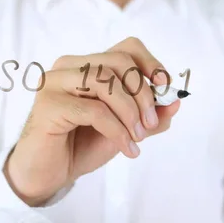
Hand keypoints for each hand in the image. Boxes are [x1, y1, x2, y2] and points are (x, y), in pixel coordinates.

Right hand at [3, 37, 180, 205]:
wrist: (47, 174)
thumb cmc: (81, 146)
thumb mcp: (125, 129)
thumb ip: (149, 116)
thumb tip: (177, 101)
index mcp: (86, 65)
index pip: (126, 48)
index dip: (151, 64)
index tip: (166, 89)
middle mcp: (67, 66)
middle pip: (119, 62)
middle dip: (143, 94)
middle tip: (150, 124)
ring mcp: (54, 82)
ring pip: (105, 82)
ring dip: (130, 112)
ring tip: (138, 138)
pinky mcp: (48, 104)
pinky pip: (94, 110)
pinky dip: (117, 130)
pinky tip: (127, 149)